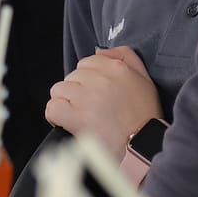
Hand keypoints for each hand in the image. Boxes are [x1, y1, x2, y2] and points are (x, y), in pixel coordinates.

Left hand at [45, 48, 160, 154]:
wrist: (142, 146)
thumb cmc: (145, 116)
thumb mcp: (144, 79)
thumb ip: (126, 56)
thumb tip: (100, 50)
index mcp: (116, 68)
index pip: (86, 63)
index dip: (87, 79)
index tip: (93, 93)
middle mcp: (99, 79)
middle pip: (71, 77)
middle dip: (76, 91)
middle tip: (89, 108)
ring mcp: (86, 97)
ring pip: (58, 91)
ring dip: (65, 103)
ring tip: (78, 116)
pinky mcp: (75, 116)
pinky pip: (52, 108)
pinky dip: (55, 116)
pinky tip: (66, 123)